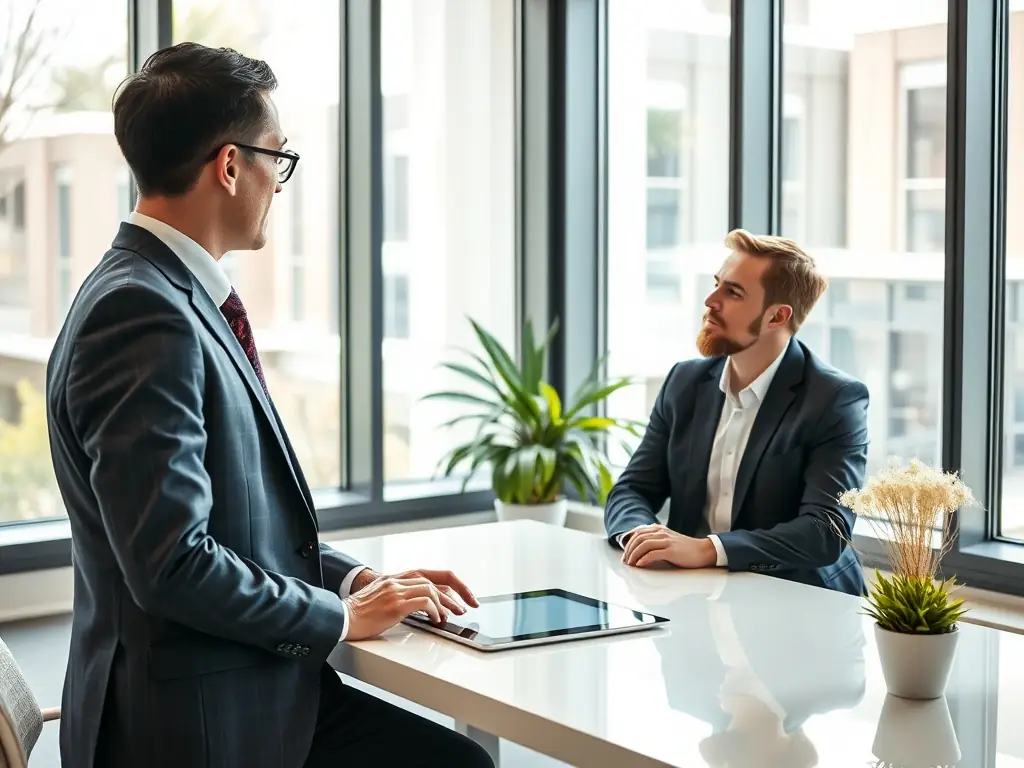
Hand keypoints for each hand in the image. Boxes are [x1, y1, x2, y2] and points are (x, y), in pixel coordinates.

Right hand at [344, 568, 479, 640]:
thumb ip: (401, 597)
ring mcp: (395, 591)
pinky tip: (436, 620)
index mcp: (395, 578)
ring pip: (432, 589)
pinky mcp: (394, 604)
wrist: (340, 618)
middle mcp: (397, 580)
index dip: (451, 583)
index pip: (430, 573)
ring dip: (447, 604)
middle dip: (458, 591)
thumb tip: (426, 608)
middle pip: (437, 578)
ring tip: (452, 615)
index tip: (464, 596)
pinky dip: (435, 611)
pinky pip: (423, 602)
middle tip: (469, 605)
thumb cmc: (359, 614)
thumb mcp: (381, 598)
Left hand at [621, 525, 716, 568]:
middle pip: (638, 539)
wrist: (703, 551)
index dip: (628, 544)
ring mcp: (667, 541)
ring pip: (644, 545)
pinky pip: (653, 553)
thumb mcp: (667, 540)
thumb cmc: (684, 549)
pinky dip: (644, 559)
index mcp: (659, 529)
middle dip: (629, 550)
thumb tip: (638, 549)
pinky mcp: (672, 551)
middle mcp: (662, 533)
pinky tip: (640, 565)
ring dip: (634, 555)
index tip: (625, 554)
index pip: (638, 533)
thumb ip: (654, 541)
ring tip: (630, 564)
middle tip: (625, 561)